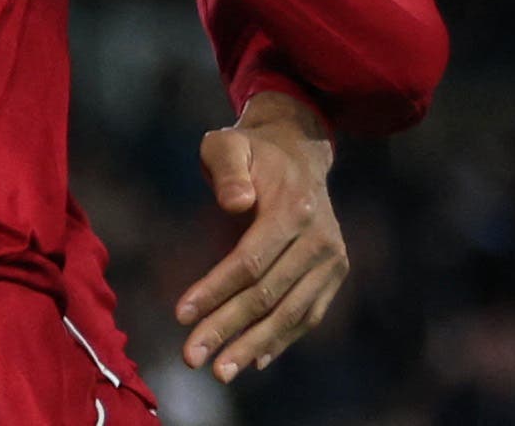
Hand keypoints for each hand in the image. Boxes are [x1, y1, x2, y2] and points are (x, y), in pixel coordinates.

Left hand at [176, 90, 347, 382]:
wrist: (297, 152)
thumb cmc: (250, 151)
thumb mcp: (228, 143)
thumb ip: (227, 169)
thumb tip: (234, 203)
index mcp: (294, 208)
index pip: (251, 261)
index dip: (216, 290)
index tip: (181, 315)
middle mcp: (319, 240)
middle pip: (269, 295)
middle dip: (227, 328)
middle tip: (190, 357)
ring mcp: (331, 260)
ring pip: (290, 313)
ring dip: (253, 345)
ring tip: (219, 370)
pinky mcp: (333, 275)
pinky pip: (307, 314)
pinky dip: (281, 340)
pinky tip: (252, 360)